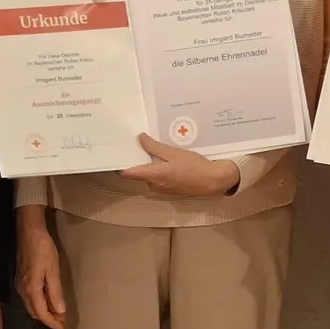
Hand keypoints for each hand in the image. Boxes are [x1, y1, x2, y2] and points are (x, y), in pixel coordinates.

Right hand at [15, 206, 65, 328]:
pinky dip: (39, 304)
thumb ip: (55, 292)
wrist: (29, 232)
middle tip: (62, 322)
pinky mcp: (21, 280)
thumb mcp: (53, 270)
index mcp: (31, 290)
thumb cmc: (43, 249)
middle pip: (35, 312)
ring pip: (31, 306)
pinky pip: (30, 298)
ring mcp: (20, 286)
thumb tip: (60, 311)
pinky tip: (48, 301)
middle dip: (48, 319)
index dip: (52, 323)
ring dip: (44, 312)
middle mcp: (23, 291)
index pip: (41, 313)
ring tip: (58, 313)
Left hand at [119, 134, 240, 196]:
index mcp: (153, 176)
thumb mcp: (173, 153)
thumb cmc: (193, 166)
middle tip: (140, 143)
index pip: (128, 173)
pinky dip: (159, 169)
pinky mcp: (168, 189)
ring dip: (151, 164)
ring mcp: (161, 189)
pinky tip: (168, 160)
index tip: (118, 152)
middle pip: (138, 172)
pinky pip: (158, 178)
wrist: (212, 181)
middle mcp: (153, 185)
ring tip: (157, 149)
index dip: (121, 163)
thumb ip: (154, 147)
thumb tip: (140, 139)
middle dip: (139, 159)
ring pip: (149, 174)